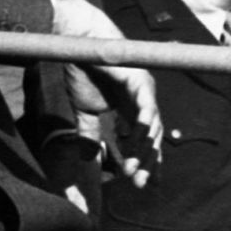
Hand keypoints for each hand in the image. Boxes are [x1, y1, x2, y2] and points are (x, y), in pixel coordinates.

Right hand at [50, 0, 161, 184]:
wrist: (78, 45)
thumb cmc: (84, 72)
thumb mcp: (86, 111)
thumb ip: (89, 134)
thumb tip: (88, 158)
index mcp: (132, 108)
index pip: (145, 140)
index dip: (147, 161)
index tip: (145, 184)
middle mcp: (143, 101)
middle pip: (152, 138)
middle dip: (147, 163)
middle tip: (141, 185)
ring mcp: (144, 91)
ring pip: (151, 128)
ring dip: (144, 151)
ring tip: (135, 170)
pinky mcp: (140, 82)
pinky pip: (146, 108)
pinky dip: (144, 126)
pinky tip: (139, 142)